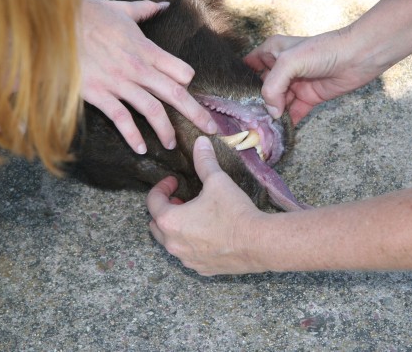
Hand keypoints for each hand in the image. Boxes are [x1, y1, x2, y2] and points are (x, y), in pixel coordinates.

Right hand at [79, 0, 216, 153]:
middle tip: (210, 128)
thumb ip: (146, 9)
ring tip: (172, 144)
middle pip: (175, 94)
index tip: (189, 92)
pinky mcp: (99, 93)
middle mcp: (138, 68)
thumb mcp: (122, 9)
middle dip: (196, 113)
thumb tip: (164, 4)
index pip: (181, 71)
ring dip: (166, 130)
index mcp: (146, 49)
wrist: (57, 21)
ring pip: (152, 110)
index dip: (188, 83)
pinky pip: (121, 118)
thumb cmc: (89, 14)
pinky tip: (140, 148)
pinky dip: (132, 135)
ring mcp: (119, 82)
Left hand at [147, 136, 266, 275]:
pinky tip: (207, 235)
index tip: (174, 181)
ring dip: (177, 228)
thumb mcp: (218, 181)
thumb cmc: (234, 212)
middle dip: (165, 210)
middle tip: (181, 199)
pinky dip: (191, 244)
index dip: (162, 187)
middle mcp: (172, 244)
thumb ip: (205, 161)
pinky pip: (188, 256)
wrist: (259, 243)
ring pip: (171, 242)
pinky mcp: (202, 270)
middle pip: (156, 225)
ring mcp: (187, 259)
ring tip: (195, 216)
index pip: (152, 201)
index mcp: (170, 221)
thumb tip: (200, 142)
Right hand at [244, 29, 381, 123]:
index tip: (231, 101)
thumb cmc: (323, 51)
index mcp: (271, 52)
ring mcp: (294, 84)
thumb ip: (273, 86)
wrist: (358, 57)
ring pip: (275, 104)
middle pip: (260, 89)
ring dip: (269, 117)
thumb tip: (270, 111)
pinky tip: (277, 133)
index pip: (247, 68)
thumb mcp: (290, 62)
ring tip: (258, 132)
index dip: (239, 82)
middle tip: (244, 122)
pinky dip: (285, 123)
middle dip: (253, 105)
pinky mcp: (307, 98)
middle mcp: (280, 68)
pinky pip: (291, 114)